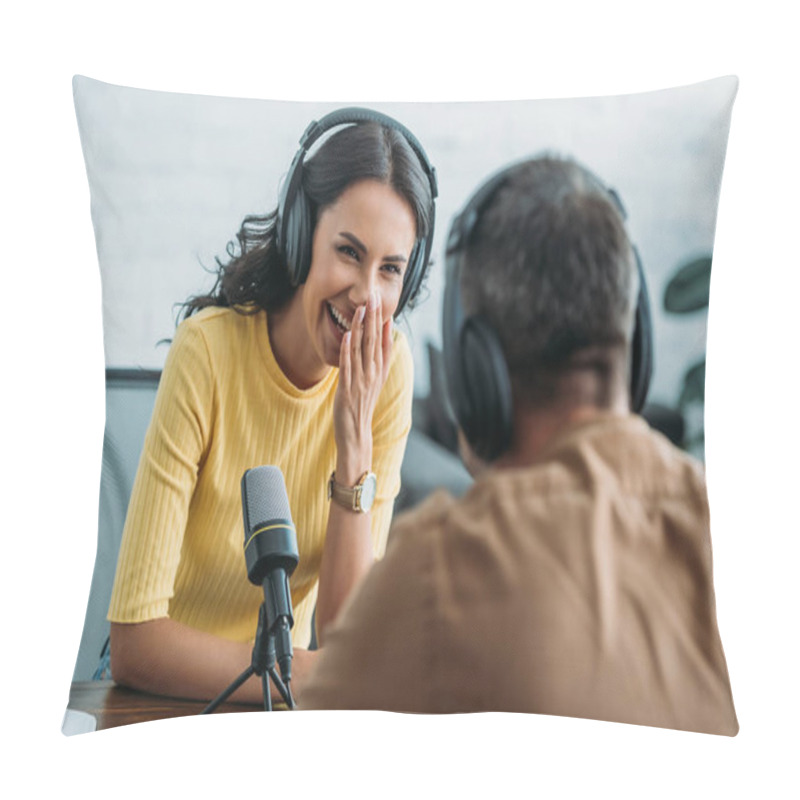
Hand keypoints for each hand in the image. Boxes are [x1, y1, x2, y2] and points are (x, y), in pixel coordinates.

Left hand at [333, 289, 392, 482]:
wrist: (356, 434)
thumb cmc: (361, 406)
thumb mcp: (373, 382)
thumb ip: (377, 361)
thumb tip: (379, 340)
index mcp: (380, 372)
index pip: (385, 342)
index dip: (384, 322)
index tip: (383, 302)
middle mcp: (373, 375)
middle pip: (375, 342)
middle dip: (374, 318)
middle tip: (374, 296)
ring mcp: (361, 382)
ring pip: (362, 350)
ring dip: (361, 328)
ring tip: (361, 308)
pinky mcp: (347, 390)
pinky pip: (348, 366)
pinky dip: (348, 350)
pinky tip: (347, 335)